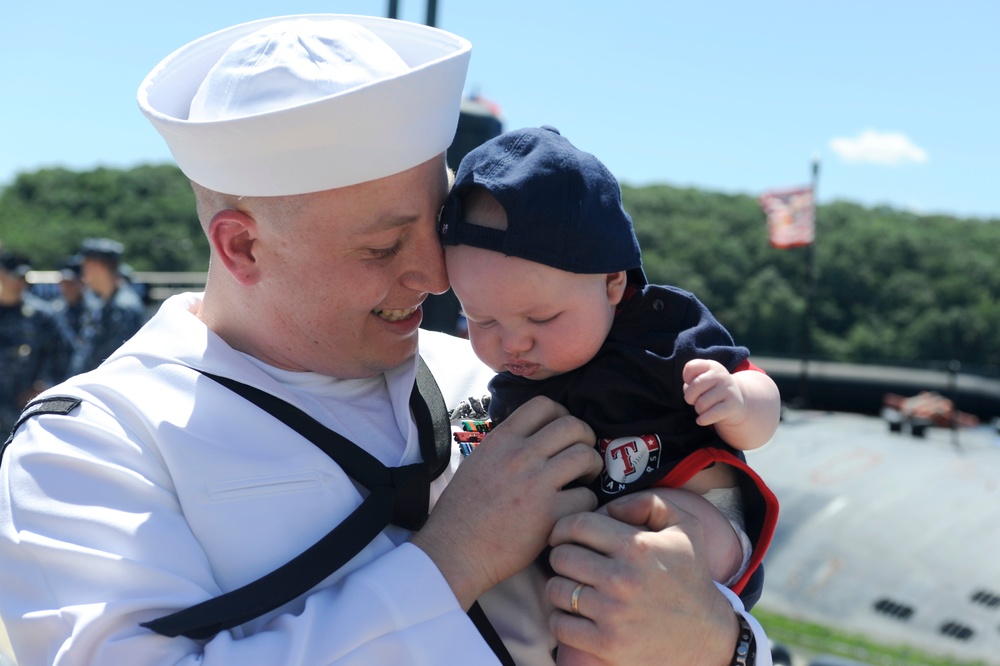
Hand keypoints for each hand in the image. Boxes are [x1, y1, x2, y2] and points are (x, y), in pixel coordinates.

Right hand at [411, 396, 601, 608]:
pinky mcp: (549, 515)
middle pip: (573, 425)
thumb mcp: (477, 462)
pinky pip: (587, 497)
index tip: (563, 434)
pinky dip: (587, 504)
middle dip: (585, 438)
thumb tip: (531, 438)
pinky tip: (576, 510)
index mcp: (501, 440)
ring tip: (584, 480)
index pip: (543, 404)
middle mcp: (520, 456)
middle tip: (581, 456)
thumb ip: (505, 447)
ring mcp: (536, 484)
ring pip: (585, 456)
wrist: (455, 551)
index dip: (562, 414)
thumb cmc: (461, 512)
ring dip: (592, 466)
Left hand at [547, 491, 738, 665]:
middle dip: (561, 556)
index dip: (563, 527)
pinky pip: (560, 624)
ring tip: (574, 588)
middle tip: (571, 563)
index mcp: (637, 547)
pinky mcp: (606, 645)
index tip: (563, 535)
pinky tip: (576, 615)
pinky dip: (561, 619)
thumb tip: (609, 507)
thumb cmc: (690, 577)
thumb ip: (648, 502)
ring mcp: (612, 615)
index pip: (577, 525)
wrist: (708, 635)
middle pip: (561, 557)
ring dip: (560, 587)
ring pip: (556, 590)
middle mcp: (622, 580)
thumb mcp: (684, 527)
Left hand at [682, 358, 744, 427]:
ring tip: (702, 408)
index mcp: (711, 366)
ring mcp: (728, 390)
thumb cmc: (711, 391)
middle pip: (695, 385)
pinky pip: (711, 414)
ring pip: (701, 403)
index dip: (686, 378)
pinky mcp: (732, 405)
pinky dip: (702, 420)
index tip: (691, 384)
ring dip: (698, 409)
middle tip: (693, 401)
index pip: (691, 367)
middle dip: (689, 397)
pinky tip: (701, 420)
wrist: (735, 404)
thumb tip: (688, 391)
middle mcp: (721, 375)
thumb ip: (692, 382)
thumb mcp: (703, 381)